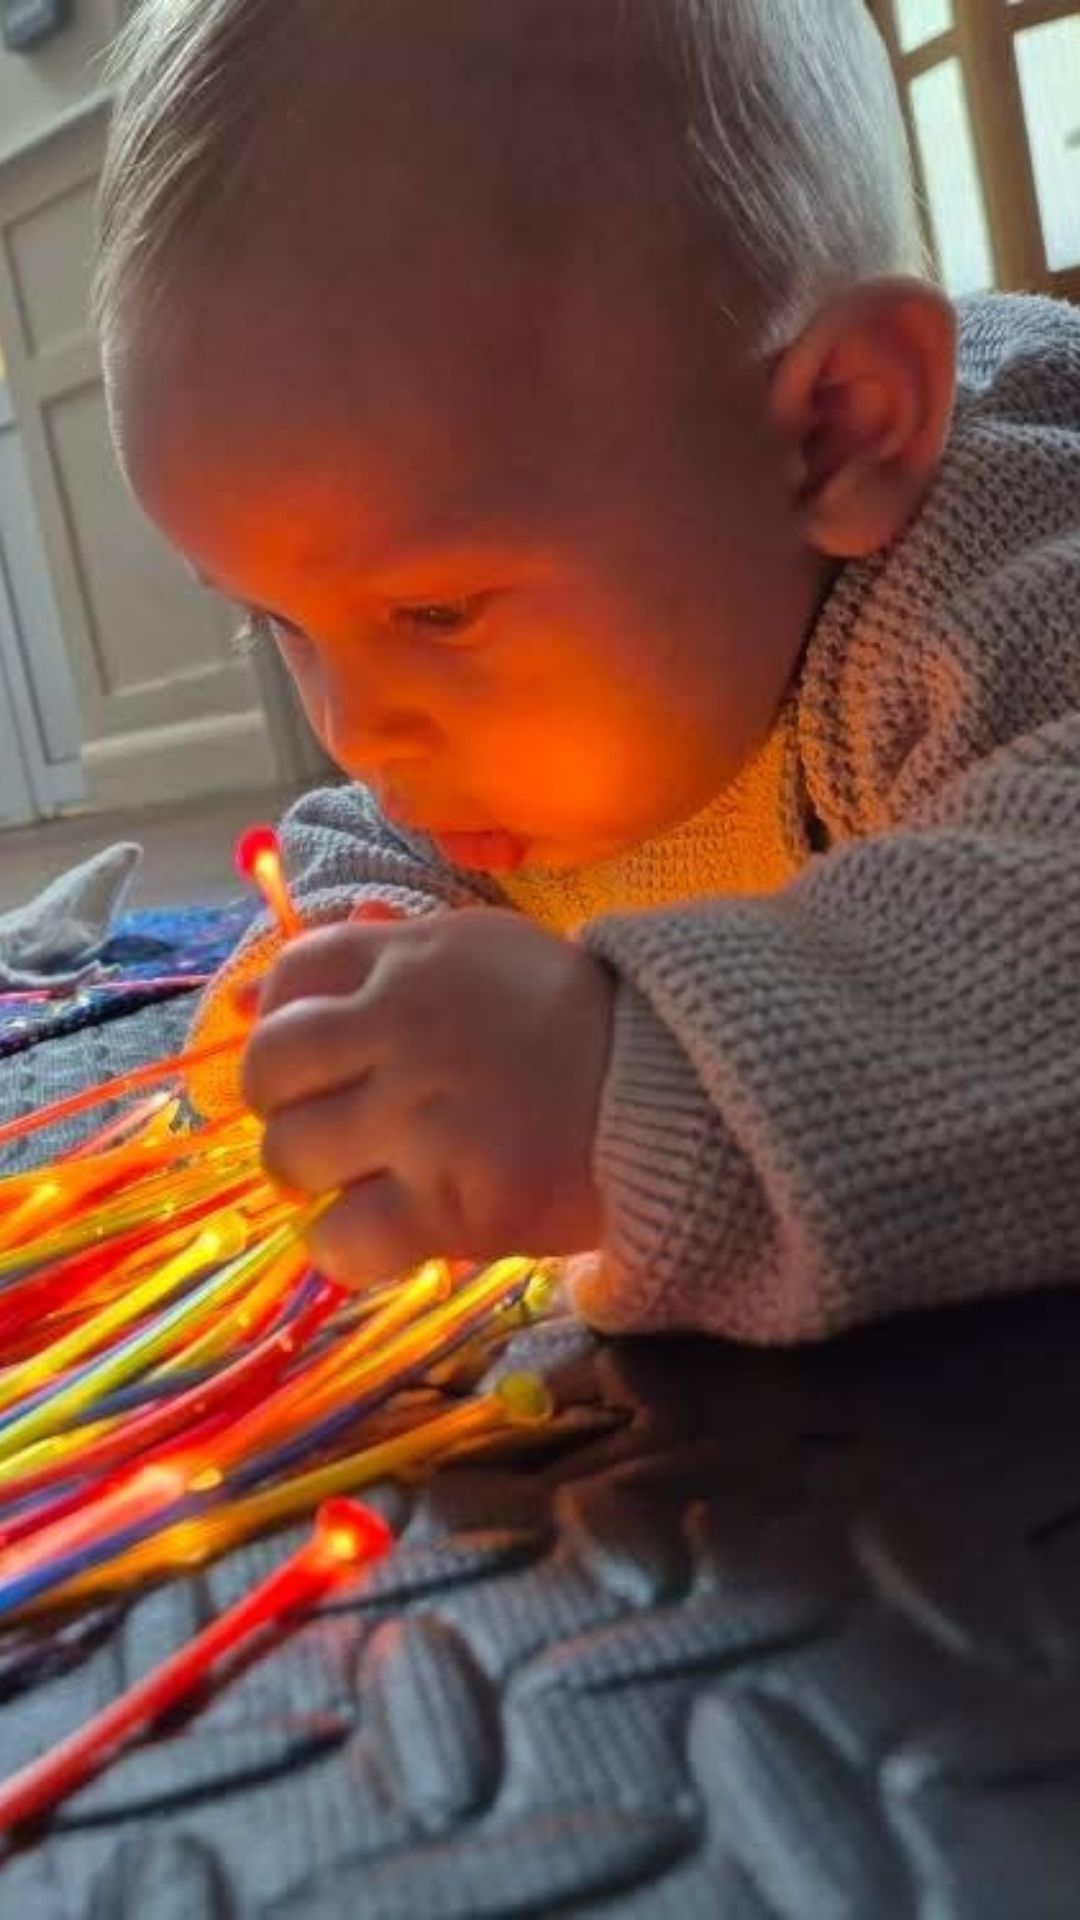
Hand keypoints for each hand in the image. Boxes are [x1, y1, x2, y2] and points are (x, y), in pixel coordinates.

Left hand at [241, 907, 614, 1285]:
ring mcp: (422, 1121)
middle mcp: (402, 1032)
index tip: (316, 1062)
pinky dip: (342, 1249)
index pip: (290, 978)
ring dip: (312, 1178)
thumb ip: (375, 959)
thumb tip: (251, 1001)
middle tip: (329, 1129)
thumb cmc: (578, 1024)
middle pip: (268, 1072)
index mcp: (411, 961)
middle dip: (282, 1107)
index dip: (283, 1025)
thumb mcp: (479, 953)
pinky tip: (377, 1236)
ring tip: (360, 1181)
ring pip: (290, 1158)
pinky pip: (341, 1240)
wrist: (681, 1095)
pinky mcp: (450, 1205)